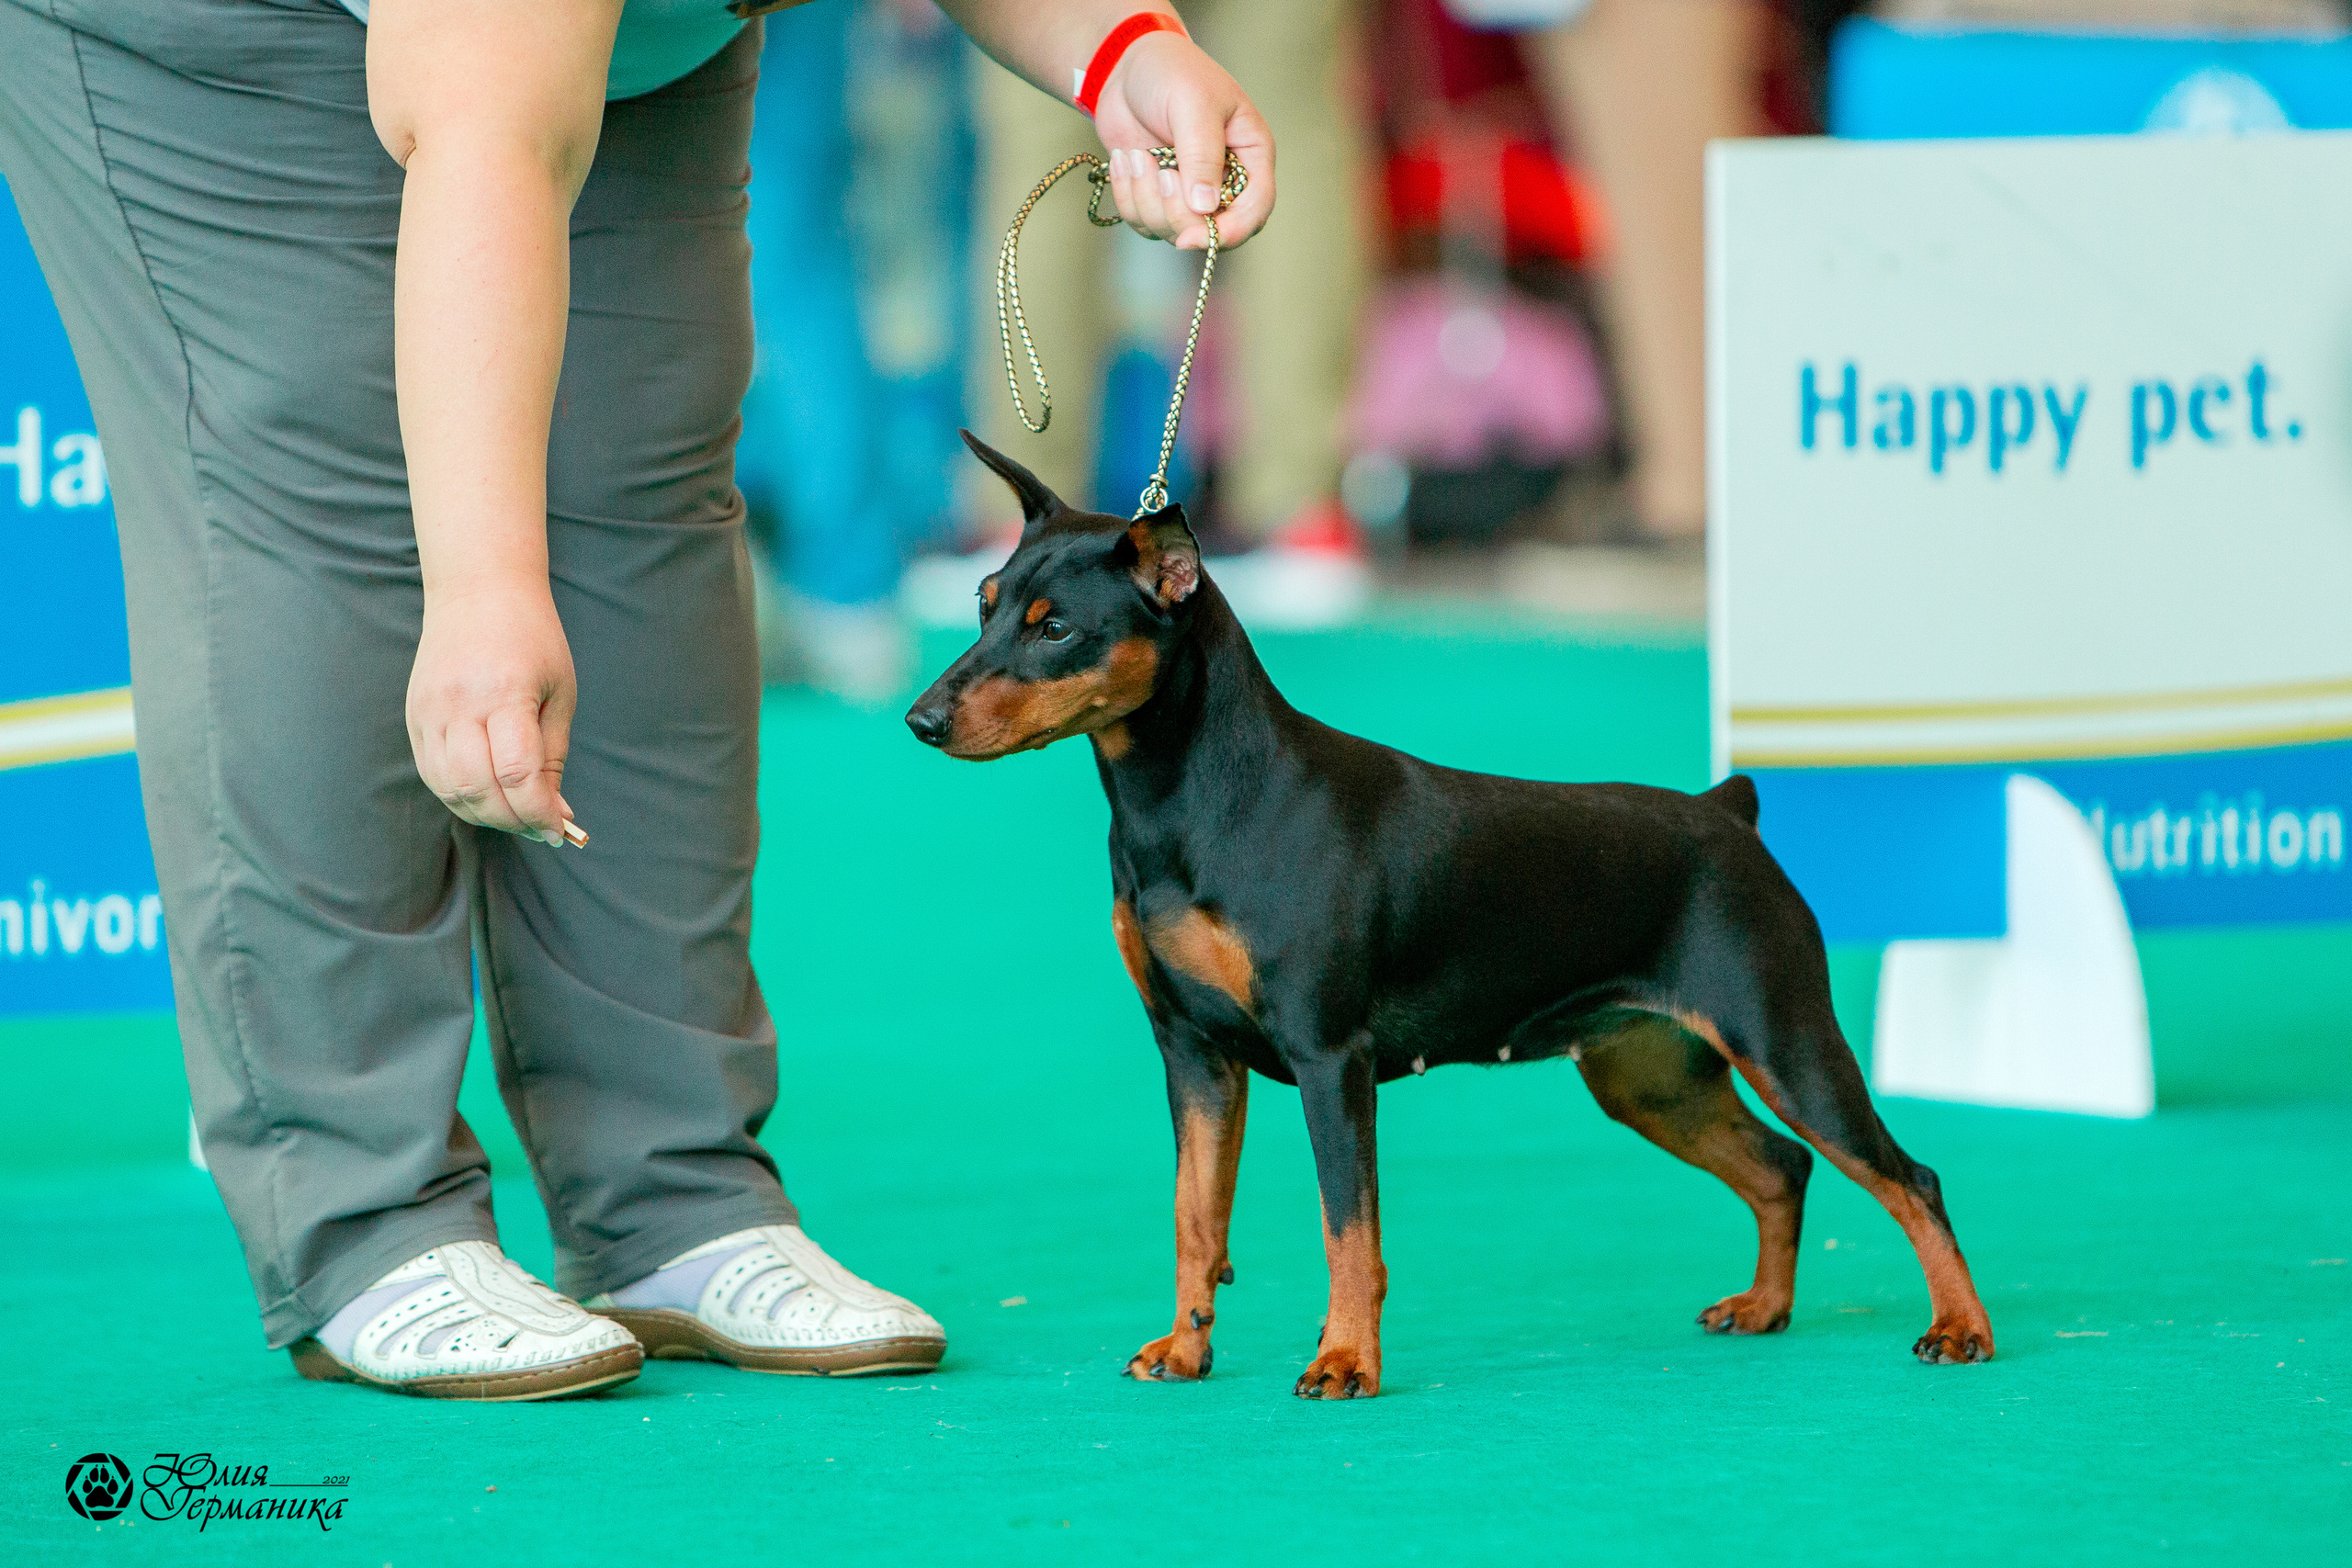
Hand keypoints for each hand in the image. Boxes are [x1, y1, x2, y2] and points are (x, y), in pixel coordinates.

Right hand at [407, 584, 577, 843]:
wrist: (477, 589)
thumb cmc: (532, 639)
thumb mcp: (559, 692)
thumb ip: (552, 755)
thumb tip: (554, 812)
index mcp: (504, 693)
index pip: (517, 774)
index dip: (539, 812)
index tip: (560, 829)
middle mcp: (458, 704)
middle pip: (479, 788)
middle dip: (514, 820)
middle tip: (541, 826)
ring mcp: (429, 711)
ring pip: (450, 788)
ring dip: (486, 814)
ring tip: (517, 813)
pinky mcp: (414, 715)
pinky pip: (433, 774)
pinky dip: (461, 797)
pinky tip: (488, 797)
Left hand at [1094, 32, 1273, 251]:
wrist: (1124, 66)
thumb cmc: (1171, 73)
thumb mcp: (1193, 105)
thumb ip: (1202, 155)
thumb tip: (1205, 206)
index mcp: (1250, 154)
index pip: (1256, 208)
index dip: (1230, 231)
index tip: (1194, 236)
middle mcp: (1225, 180)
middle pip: (1213, 230)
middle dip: (1177, 214)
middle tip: (1157, 171)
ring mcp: (1190, 192)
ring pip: (1173, 231)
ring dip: (1146, 199)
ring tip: (1136, 156)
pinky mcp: (1158, 197)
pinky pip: (1143, 222)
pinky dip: (1127, 197)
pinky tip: (1123, 161)